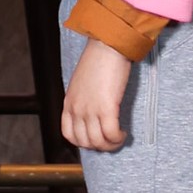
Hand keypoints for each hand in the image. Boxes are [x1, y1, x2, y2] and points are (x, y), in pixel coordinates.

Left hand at [62, 38, 131, 152]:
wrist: (107, 45)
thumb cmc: (98, 59)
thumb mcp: (82, 82)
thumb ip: (83, 99)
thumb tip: (93, 112)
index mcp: (69, 102)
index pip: (69, 134)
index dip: (84, 142)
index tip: (96, 139)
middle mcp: (77, 108)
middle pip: (85, 142)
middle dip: (100, 147)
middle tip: (111, 140)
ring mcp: (90, 109)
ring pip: (98, 142)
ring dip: (111, 145)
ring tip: (119, 138)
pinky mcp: (106, 108)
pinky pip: (111, 134)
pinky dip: (118, 138)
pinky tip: (124, 133)